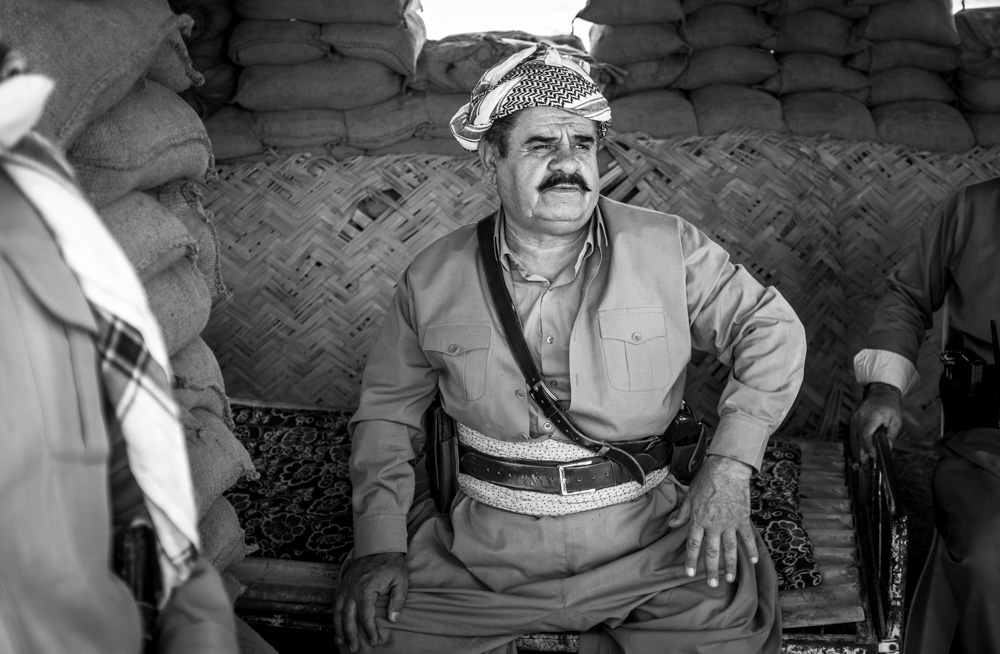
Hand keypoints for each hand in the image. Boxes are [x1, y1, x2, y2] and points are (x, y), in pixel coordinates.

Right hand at [333, 552, 408, 652]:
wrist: (379, 545)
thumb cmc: (392, 565)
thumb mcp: (401, 581)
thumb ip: (397, 601)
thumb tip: (393, 619)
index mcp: (366, 590)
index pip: (366, 617)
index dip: (369, 631)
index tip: (374, 642)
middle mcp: (352, 589)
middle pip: (348, 618)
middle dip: (351, 635)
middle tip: (354, 649)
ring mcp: (345, 586)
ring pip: (337, 611)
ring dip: (338, 628)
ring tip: (341, 641)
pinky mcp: (343, 583)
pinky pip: (335, 602)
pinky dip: (334, 615)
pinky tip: (337, 624)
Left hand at [667, 455, 756, 586]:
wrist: (727, 469)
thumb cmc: (706, 480)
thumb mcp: (689, 497)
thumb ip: (682, 514)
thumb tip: (672, 525)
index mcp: (699, 519)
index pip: (693, 544)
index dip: (691, 560)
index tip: (690, 574)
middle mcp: (714, 524)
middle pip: (712, 551)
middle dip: (711, 570)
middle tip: (712, 584)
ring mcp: (729, 523)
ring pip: (730, 549)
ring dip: (730, 565)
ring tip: (730, 579)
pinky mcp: (742, 518)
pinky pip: (747, 537)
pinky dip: (750, 550)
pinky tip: (752, 562)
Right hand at [850, 382, 901, 462]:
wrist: (881, 393)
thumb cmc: (891, 406)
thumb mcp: (896, 421)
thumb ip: (891, 435)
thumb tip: (888, 448)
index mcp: (873, 416)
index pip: (866, 434)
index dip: (869, 446)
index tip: (874, 455)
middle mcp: (861, 416)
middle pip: (859, 437)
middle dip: (865, 449)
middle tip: (872, 457)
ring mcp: (855, 416)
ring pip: (855, 435)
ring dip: (860, 445)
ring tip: (865, 455)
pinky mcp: (853, 417)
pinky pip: (854, 431)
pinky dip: (857, 439)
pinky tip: (861, 447)